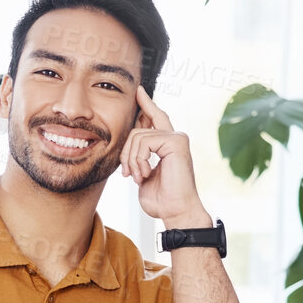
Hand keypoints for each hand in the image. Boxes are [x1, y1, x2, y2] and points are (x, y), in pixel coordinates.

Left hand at [122, 87, 210, 227]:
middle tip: (128, 174)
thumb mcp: (144, 175)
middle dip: (126, 152)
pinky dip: (139, 160)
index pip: (155, 117)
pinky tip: (145, 174)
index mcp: (168, 144)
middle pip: (137, 130)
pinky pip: (144, 142)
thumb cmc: (161, 200)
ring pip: (137, 137)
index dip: (146, 104)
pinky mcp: (176, 142)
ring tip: (138, 177)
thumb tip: (130, 145)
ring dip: (132, 160)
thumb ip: (139, 157)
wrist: (176, 212)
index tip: (139, 91)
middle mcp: (174, 137)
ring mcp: (177, 138)